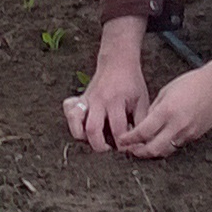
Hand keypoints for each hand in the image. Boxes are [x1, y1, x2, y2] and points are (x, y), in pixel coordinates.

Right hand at [66, 23, 150, 150]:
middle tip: (108, 149)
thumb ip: (141, 121)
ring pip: (76, 121)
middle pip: (93, 130)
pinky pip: (69, 110)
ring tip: (94, 140)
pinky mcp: (80, 98)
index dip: (123, 145)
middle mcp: (99, 101)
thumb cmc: (132, 83)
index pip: (118, 131)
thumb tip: (141, 142)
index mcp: (116, 101)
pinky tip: (82, 126)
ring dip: (83, 136)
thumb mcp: (142, 101)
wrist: (118, 61)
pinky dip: (72, 121)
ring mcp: (87, 99)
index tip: (127, 150)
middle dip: (100, 146)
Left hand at [117, 54, 211, 158]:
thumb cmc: (192, 83)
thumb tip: (144, 124)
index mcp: (167, 111)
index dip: (129, 139)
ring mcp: (188, 132)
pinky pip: (177, 145)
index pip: (143, 132)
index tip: (122, 141)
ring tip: (143, 148)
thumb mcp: (166, 92)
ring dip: (153, 151)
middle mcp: (177, 125)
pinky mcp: (195, 135)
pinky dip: (167, 145)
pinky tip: (161, 140)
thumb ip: (154, 110)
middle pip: (153, 149)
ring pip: (166, 150)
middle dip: (139, 152)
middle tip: (130, 150)